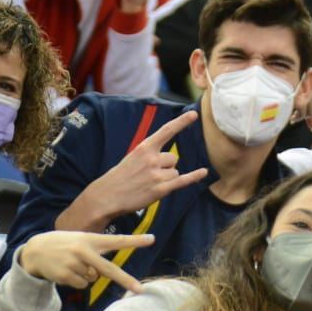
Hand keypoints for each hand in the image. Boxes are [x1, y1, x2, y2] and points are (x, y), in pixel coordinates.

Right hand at [18, 230, 155, 292]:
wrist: (35, 251)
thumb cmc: (64, 245)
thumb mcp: (79, 240)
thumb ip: (94, 252)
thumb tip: (101, 275)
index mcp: (90, 239)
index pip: (117, 240)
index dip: (135, 241)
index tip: (152, 240)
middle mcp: (83, 251)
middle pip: (109, 269)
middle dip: (125, 280)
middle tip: (140, 289)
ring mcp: (74, 264)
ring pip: (93, 279)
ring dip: (86, 276)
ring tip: (72, 264)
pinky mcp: (65, 275)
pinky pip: (82, 285)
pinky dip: (77, 282)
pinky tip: (66, 271)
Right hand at [82, 111, 208, 220]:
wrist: (107, 196)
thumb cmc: (121, 176)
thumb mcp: (133, 157)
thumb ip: (151, 154)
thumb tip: (172, 159)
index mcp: (144, 147)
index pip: (166, 131)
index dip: (181, 122)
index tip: (194, 114)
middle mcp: (152, 158)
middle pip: (174, 158)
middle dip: (165, 167)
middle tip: (148, 175)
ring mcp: (157, 174)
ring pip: (174, 172)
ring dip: (166, 179)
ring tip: (149, 184)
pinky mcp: (160, 189)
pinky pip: (182, 180)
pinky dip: (194, 177)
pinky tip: (204, 172)